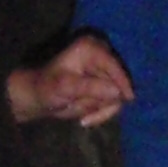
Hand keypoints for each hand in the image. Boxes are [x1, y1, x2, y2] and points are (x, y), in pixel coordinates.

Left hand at [11, 33, 132, 128]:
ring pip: (118, 94)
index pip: (113, 65)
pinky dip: (101, 112)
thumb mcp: (66, 87)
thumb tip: (117, 92)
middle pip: (119, 81)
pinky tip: (86, 117)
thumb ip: (91, 87)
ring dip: (103, 110)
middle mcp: (101, 55)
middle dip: (107, 102)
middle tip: (88, 117)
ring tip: (83, 118)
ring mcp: (104, 70)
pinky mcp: (105, 84)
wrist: (39, 97)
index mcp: (90, 48)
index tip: (128, 99)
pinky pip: (113, 101)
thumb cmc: (47, 87)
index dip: (123, 83)